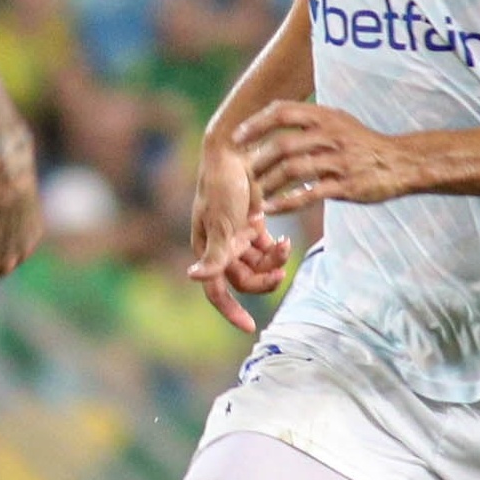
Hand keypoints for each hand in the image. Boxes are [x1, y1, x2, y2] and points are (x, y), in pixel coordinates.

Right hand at [186, 136, 287, 330]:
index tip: (249, 328)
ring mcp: (236, 237)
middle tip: (281, 273)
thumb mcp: (222, 222)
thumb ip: (215, 254)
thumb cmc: (222, 185)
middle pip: (243, 280)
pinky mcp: (251, 225)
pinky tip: (283, 241)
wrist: (235, 151)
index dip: (231, 311)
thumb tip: (195, 278)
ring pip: (258, 266)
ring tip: (285, 248)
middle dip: (263, 280)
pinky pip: (266, 249)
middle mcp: (219, 247)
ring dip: (273, 263)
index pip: (216, 291)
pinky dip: (276, 249)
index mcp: (206, 250)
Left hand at [233, 101, 423, 214]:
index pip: (282, 112)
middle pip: (283, 144)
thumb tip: (272, 114)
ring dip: (269, 184)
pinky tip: (272, 208)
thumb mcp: (338, 122)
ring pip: (294, 169)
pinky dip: (287, 202)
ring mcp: (339, 160)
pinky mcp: (346, 184)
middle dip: (258, 161)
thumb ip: (308, 119)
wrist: (401, 162)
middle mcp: (331, 134)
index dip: (256, 123)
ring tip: (254, 196)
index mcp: (326, 116)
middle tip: (242, 176)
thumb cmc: (362, 143)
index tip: (237, 138)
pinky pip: (310, 193)